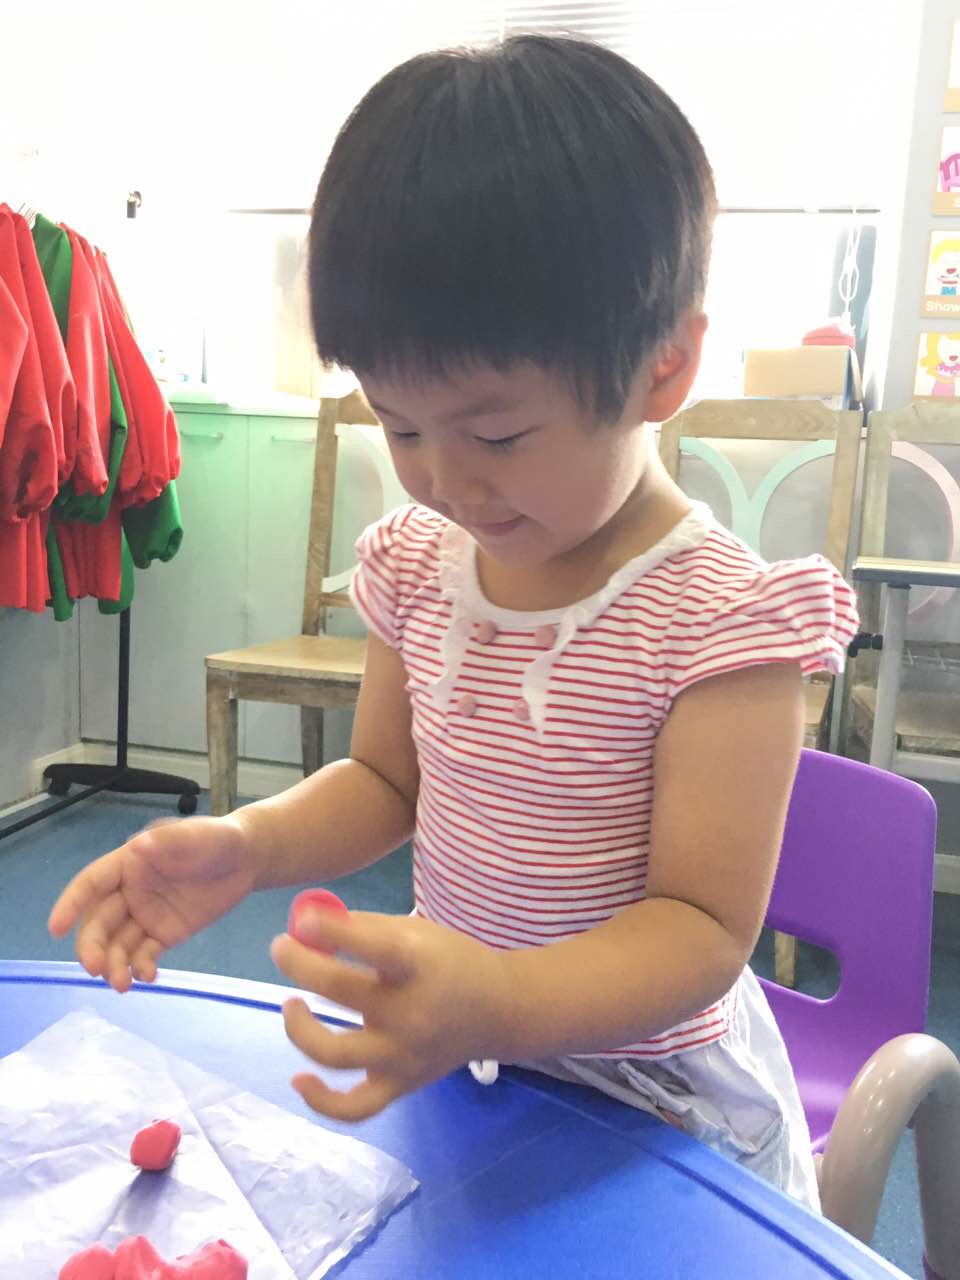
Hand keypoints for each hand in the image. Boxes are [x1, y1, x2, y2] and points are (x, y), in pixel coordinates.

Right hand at [48, 815, 256, 991]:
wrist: (247, 859)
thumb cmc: (216, 839)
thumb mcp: (195, 836)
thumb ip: (168, 842)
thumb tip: (137, 847)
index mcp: (129, 864)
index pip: (91, 883)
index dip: (71, 903)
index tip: (55, 928)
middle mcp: (130, 892)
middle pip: (100, 922)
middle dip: (93, 946)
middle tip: (96, 969)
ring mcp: (146, 915)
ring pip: (119, 944)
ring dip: (114, 965)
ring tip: (123, 985)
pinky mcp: (164, 933)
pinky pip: (145, 954)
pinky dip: (141, 967)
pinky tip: (148, 977)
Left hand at [270, 910, 512, 1120]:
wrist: (498, 1011)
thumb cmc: (449, 962)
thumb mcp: (417, 932)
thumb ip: (364, 929)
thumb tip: (306, 928)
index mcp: (420, 966)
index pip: (374, 947)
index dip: (335, 933)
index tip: (303, 920)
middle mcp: (412, 1014)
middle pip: (342, 992)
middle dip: (300, 965)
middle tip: (280, 947)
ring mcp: (404, 1057)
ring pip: (336, 1053)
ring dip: (300, 1028)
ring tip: (292, 1004)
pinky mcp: (399, 1086)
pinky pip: (355, 1108)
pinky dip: (321, 1101)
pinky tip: (299, 1079)